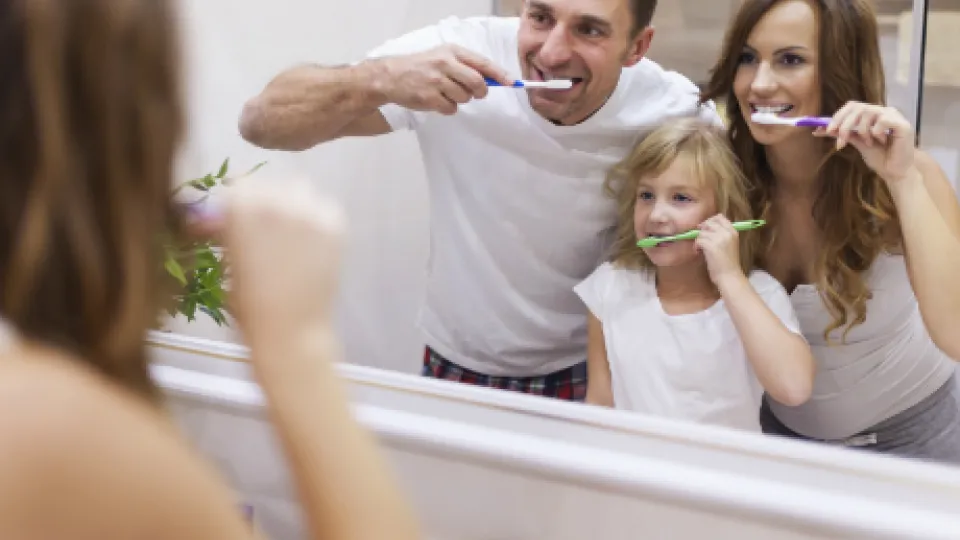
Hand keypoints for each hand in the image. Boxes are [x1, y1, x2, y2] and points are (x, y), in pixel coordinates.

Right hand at [216, 173, 344, 344]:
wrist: (290, 329)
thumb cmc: (249, 302)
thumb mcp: (227, 259)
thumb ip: (225, 230)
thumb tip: (215, 217)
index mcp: (241, 207)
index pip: (237, 185)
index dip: (235, 202)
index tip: (233, 217)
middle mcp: (276, 199)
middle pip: (269, 185)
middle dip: (262, 202)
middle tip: (261, 227)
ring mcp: (310, 210)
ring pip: (299, 190)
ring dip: (291, 203)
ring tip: (288, 231)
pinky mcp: (336, 224)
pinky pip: (324, 206)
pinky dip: (316, 216)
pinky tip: (310, 240)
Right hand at [377, 44, 513, 115]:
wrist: (391, 76)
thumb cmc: (421, 67)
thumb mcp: (443, 57)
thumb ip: (465, 66)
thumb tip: (491, 80)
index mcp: (452, 52)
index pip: (482, 63)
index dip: (499, 74)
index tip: (512, 82)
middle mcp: (445, 64)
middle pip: (477, 82)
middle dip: (480, 91)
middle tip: (475, 93)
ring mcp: (436, 81)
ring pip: (465, 97)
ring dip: (460, 99)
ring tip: (445, 93)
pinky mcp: (429, 98)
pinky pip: (451, 109)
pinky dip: (448, 108)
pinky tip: (437, 100)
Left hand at [695, 214, 744, 287]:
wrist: (729, 276)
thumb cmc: (728, 263)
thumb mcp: (729, 244)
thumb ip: (720, 234)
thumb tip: (703, 226)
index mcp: (733, 232)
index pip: (719, 217)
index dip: (710, 221)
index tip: (705, 229)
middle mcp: (727, 233)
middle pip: (709, 223)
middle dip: (702, 230)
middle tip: (701, 240)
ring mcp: (719, 239)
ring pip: (702, 232)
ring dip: (698, 240)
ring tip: (701, 249)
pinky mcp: (711, 246)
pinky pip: (698, 240)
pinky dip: (696, 246)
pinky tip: (698, 253)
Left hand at [814, 101, 916, 184]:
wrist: (895, 172)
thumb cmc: (879, 157)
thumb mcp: (857, 143)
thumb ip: (844, 134)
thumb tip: (822, 129)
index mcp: (873, 114)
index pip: (852, 106)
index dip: (838, 116)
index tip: (826, 130)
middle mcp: (883, 112)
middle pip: (858, 108)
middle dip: (845, 124)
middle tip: (841, 141)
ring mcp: (894, 116)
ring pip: (868, 112)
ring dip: (862, 131)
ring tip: (868, 143)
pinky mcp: (903, 124)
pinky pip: (882, 120)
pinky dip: (876, 132)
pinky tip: (881, 141)